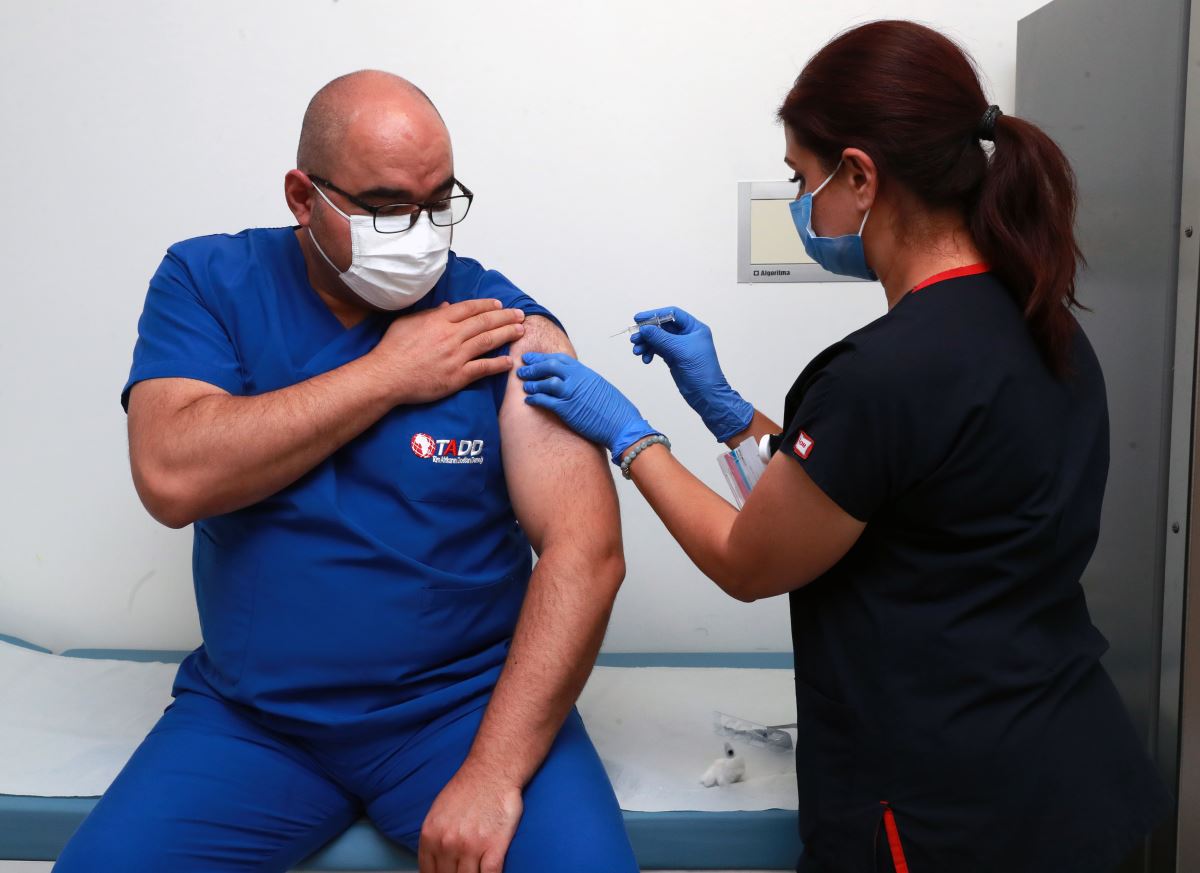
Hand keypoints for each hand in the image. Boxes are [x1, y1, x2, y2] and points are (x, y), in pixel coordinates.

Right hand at [371, 298, 526, 404]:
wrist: (386, 376)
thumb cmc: (393, 349)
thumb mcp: (408, 322)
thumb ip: (430, 313)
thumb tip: (448, 305)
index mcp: (439, 320)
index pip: (470, 308)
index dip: (487, 305)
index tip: (499, 304)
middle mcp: (451, 336)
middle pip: (484, 322)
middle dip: (505, 317)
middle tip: (520, 315)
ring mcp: (455, 356)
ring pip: (488, 341)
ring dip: (507, 335)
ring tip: (520, 331)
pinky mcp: (457, 376)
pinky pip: (483, 368)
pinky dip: (498, 364)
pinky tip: (509, 361)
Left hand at [419, 766, 523, 872]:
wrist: (492, 770)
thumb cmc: (468, 788)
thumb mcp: (437, 812)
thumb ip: (433, 839)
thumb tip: (434, 863)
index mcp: (430, 836)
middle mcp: (447, 844)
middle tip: (461, 872)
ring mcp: (471, 847)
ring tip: (474, 872)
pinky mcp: (494, 847)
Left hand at [517, 352, 656, 462]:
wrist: (623, 425)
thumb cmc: (616, 410)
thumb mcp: (601, 388)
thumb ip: (586, 383)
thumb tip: (577, 383)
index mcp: (586, 373)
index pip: (561, 359)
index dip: (544, 357)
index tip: (534, 358)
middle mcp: (578, 379)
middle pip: (550, 366)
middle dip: (534, 365)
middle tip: (522, 366)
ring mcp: (571, 393)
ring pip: (545, 382)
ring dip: (532, 382)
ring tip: (523, 384)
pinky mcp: (567, 409)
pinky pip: (545, 400)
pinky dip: (535, 398)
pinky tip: (528, 399)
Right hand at [631, 306, 752, 441]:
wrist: (706, 394)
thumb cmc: (701, 371)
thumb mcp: (680, 351)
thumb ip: (661, 338)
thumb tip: (644, 328)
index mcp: (694, 328)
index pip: (672, 314)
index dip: (654, 314)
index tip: (638, 318)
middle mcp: (686, 335)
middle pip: (662, 327)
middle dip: (647, 332)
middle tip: (634, 338)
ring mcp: (679, 346)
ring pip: (657, 339)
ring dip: (645, 343)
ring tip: (637, 351)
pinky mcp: (672, 357)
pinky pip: (657, 350)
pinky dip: (649, 352)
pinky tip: (646, 360)